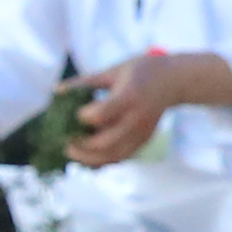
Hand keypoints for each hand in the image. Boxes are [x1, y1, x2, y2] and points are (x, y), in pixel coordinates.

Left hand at [71, 49, 229, 167]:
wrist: (174, 81)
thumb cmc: (141, 71)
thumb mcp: (114, 70)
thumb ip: (85, 82)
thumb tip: (56, 92)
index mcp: (129, 96)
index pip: (102, 114)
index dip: (83, 117)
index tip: (74, 114)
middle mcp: (137, 118)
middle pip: (106, 142)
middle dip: (82, 146)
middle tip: (65, 143)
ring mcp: (142, 132)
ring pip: (114, 155)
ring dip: (90, 159)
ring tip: (73, 153)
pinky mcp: (144, 141)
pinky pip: (122, 157)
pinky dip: (103, 160)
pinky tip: (88, 156)